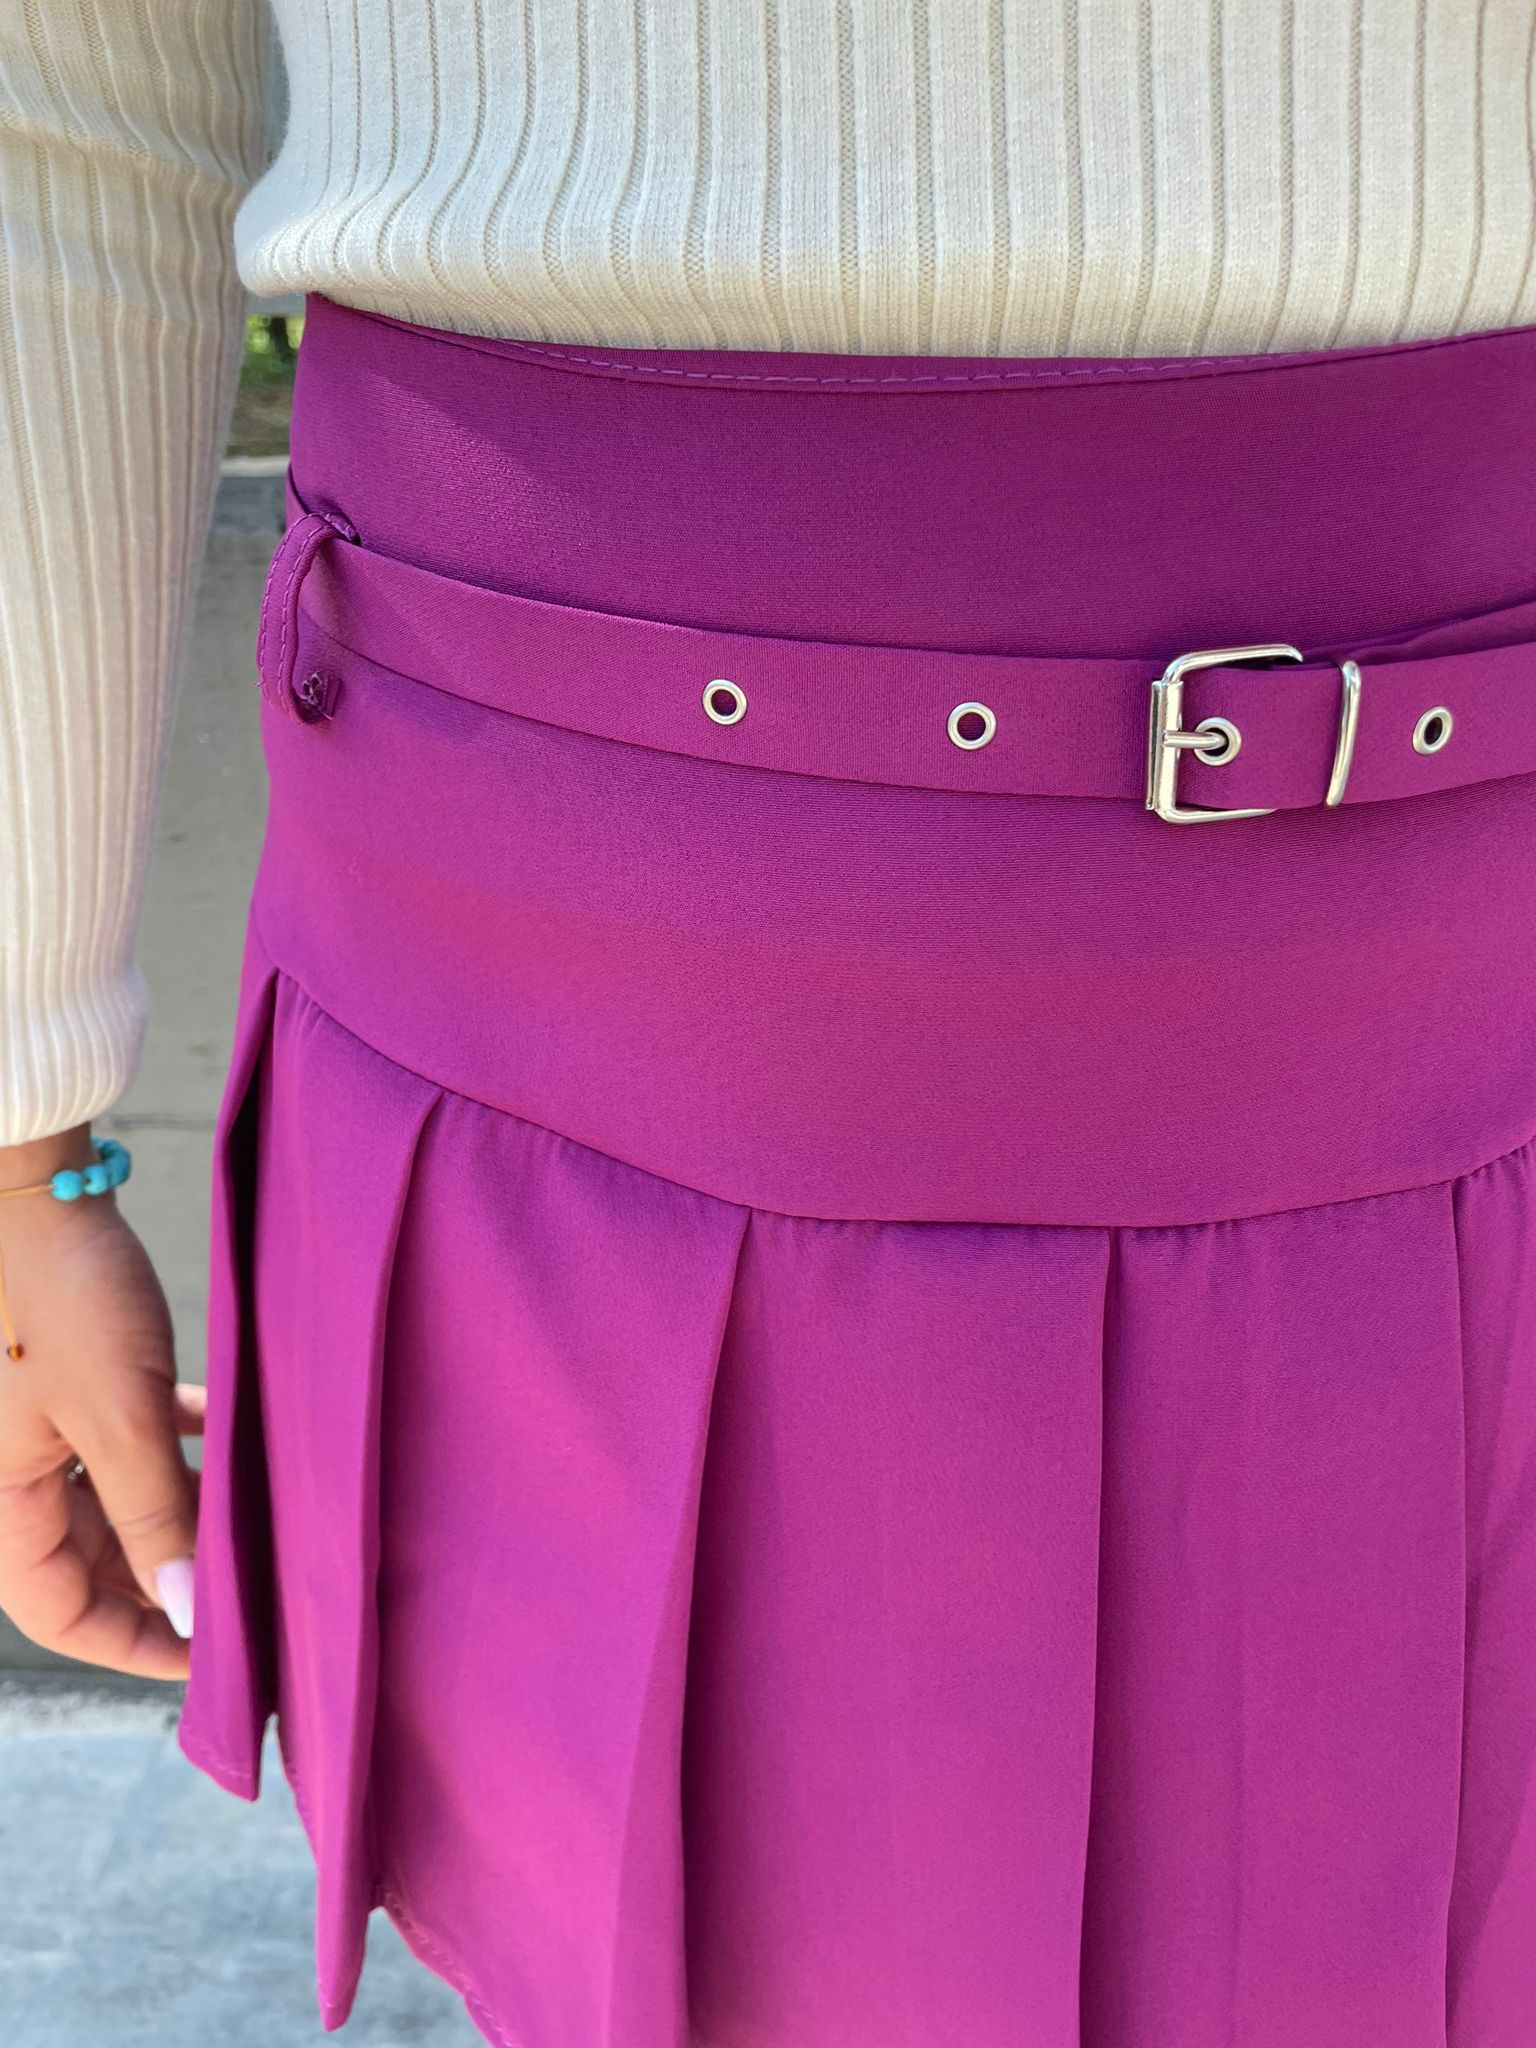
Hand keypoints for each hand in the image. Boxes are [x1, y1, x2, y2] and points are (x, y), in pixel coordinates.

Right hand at [0, 1126, 200, 1678]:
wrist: (43, 1189)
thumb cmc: (67, 1297)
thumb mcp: (118, 1418)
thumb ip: (153, 1517)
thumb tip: (186, 1610)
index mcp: (3, 1499)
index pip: (59, 1612)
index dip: (133, 1644)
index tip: (212, 1659)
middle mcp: (19, 1473)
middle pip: (94, 1564)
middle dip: (167, 1585)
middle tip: (251, 1599)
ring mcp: (48, 1428)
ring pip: (121, 1506)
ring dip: (179, 1520)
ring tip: (251, 1530)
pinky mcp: (82, 1383)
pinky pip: (132, 1447)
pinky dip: (178, 1458)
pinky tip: (226, 1448)